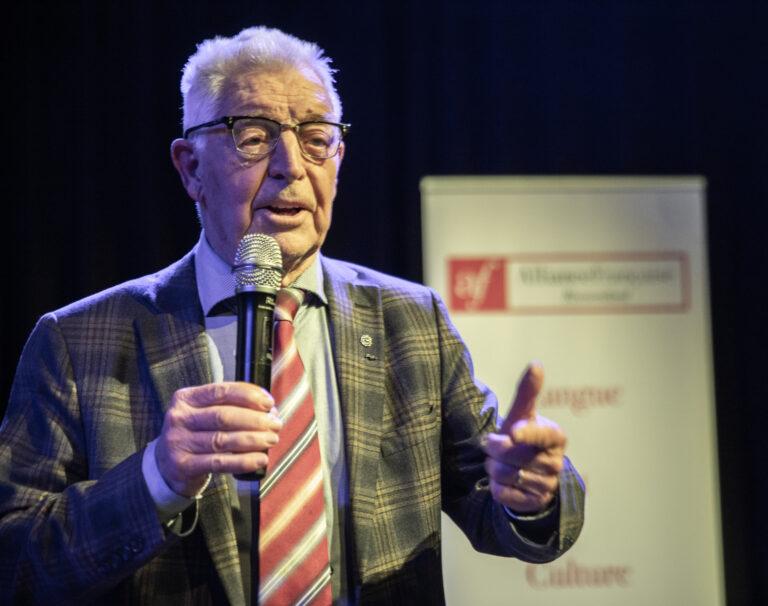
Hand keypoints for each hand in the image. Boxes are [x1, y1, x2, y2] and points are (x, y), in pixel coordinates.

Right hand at [155, 382, 281, 496]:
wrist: (165, 466)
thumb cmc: (194, 434)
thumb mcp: (202, 413)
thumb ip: (229, 406)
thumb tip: (268, 409)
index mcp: (185, 398)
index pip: (221, 391)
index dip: (248, 396)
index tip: (269, 403)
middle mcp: (179, 418)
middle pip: (224, 416)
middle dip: (255, 420)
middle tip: (275, 424)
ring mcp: (178, 442)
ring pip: (223, 440)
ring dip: (253, 440)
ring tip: (271, 439)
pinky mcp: (183, 465)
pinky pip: (219, 463)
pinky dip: (244, 461)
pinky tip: (260, 458)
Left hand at [484, 362, 566, 512]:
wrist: (526, 470)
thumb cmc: (522, 435)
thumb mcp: (522, 414)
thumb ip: (528, 391)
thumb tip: (536, 364)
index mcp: (555, 437)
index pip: (540, 435)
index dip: (525, 434)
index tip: (513, 432)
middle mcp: (556, 462)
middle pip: (512, 455)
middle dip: (495, 450)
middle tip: (495, 447)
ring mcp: (548, 484)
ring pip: (506, 474)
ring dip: (494, 468)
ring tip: (500, 463)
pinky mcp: (535, 503)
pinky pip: (504, 494)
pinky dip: (497, 487)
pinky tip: (503, 481)